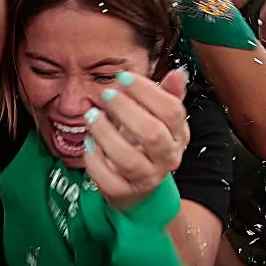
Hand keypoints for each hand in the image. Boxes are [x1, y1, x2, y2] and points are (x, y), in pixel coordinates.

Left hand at [84, 69, 189, 211]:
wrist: (137, 189)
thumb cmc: (143, 145)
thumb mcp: (156, 119)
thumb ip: (165, 96)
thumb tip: (176, 74)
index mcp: (177, 135)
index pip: (171, 111)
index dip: (147, 91)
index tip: (124, 77)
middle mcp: (166, 158)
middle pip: (151, 134)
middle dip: (125, 109)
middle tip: (106, 94)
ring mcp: (145, 177)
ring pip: (127, 158)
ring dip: (105, 133)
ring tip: (92, 115)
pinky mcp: (123, 192)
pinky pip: (107, 178)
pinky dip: (94, 159)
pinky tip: (89, 142)